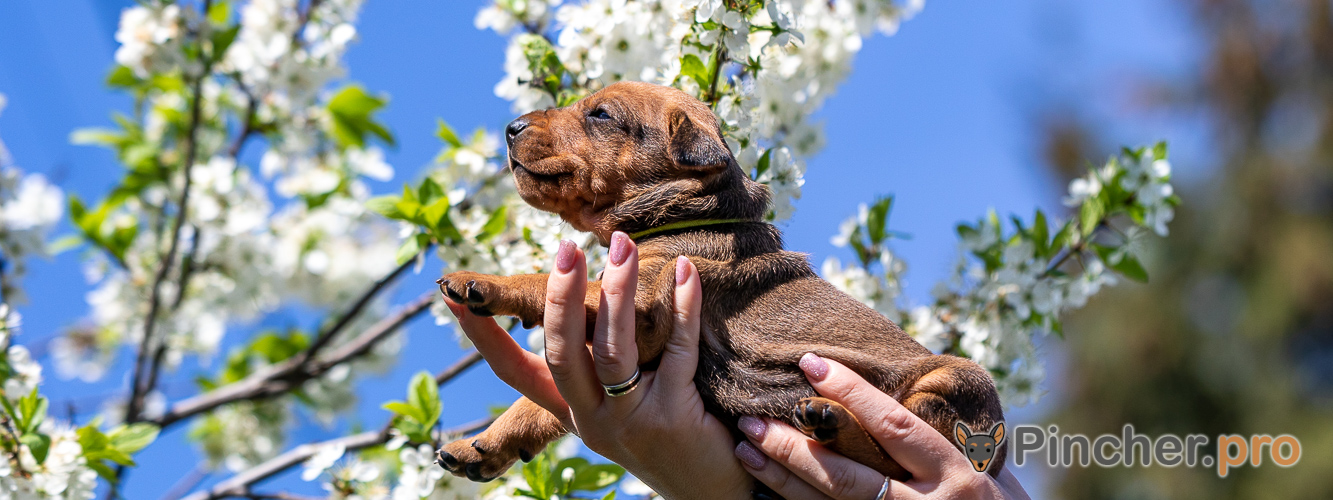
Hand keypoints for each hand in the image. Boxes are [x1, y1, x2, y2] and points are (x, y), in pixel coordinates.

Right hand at [446, 233, 751, 499]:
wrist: (707, 491)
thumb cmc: (663, 435)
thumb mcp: (613, 406)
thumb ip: (592, 366)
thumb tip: (571, 302)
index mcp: (570, 412)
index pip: (513, 373)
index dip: (482, 337)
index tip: (452, 297)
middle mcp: (592, 420)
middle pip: (562, 355)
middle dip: (560, 298)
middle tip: (567, 249)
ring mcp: (632, 421)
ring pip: (615, 351)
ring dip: (619, 291)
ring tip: (623, 245)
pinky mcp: (675, 417)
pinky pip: (678, 352)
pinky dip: (683, 308)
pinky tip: (686, 272)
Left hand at [734, 354, 1029, 499]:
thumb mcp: (991, 473)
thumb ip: (953, 440)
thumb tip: (916, 394)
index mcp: (956, 474)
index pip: (892, 426)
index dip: (850, 393)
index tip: (810, 363)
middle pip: (846, 474)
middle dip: (793, 445)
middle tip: (749, 418)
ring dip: (784, 478)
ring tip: (746, 448)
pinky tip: (763, 493)